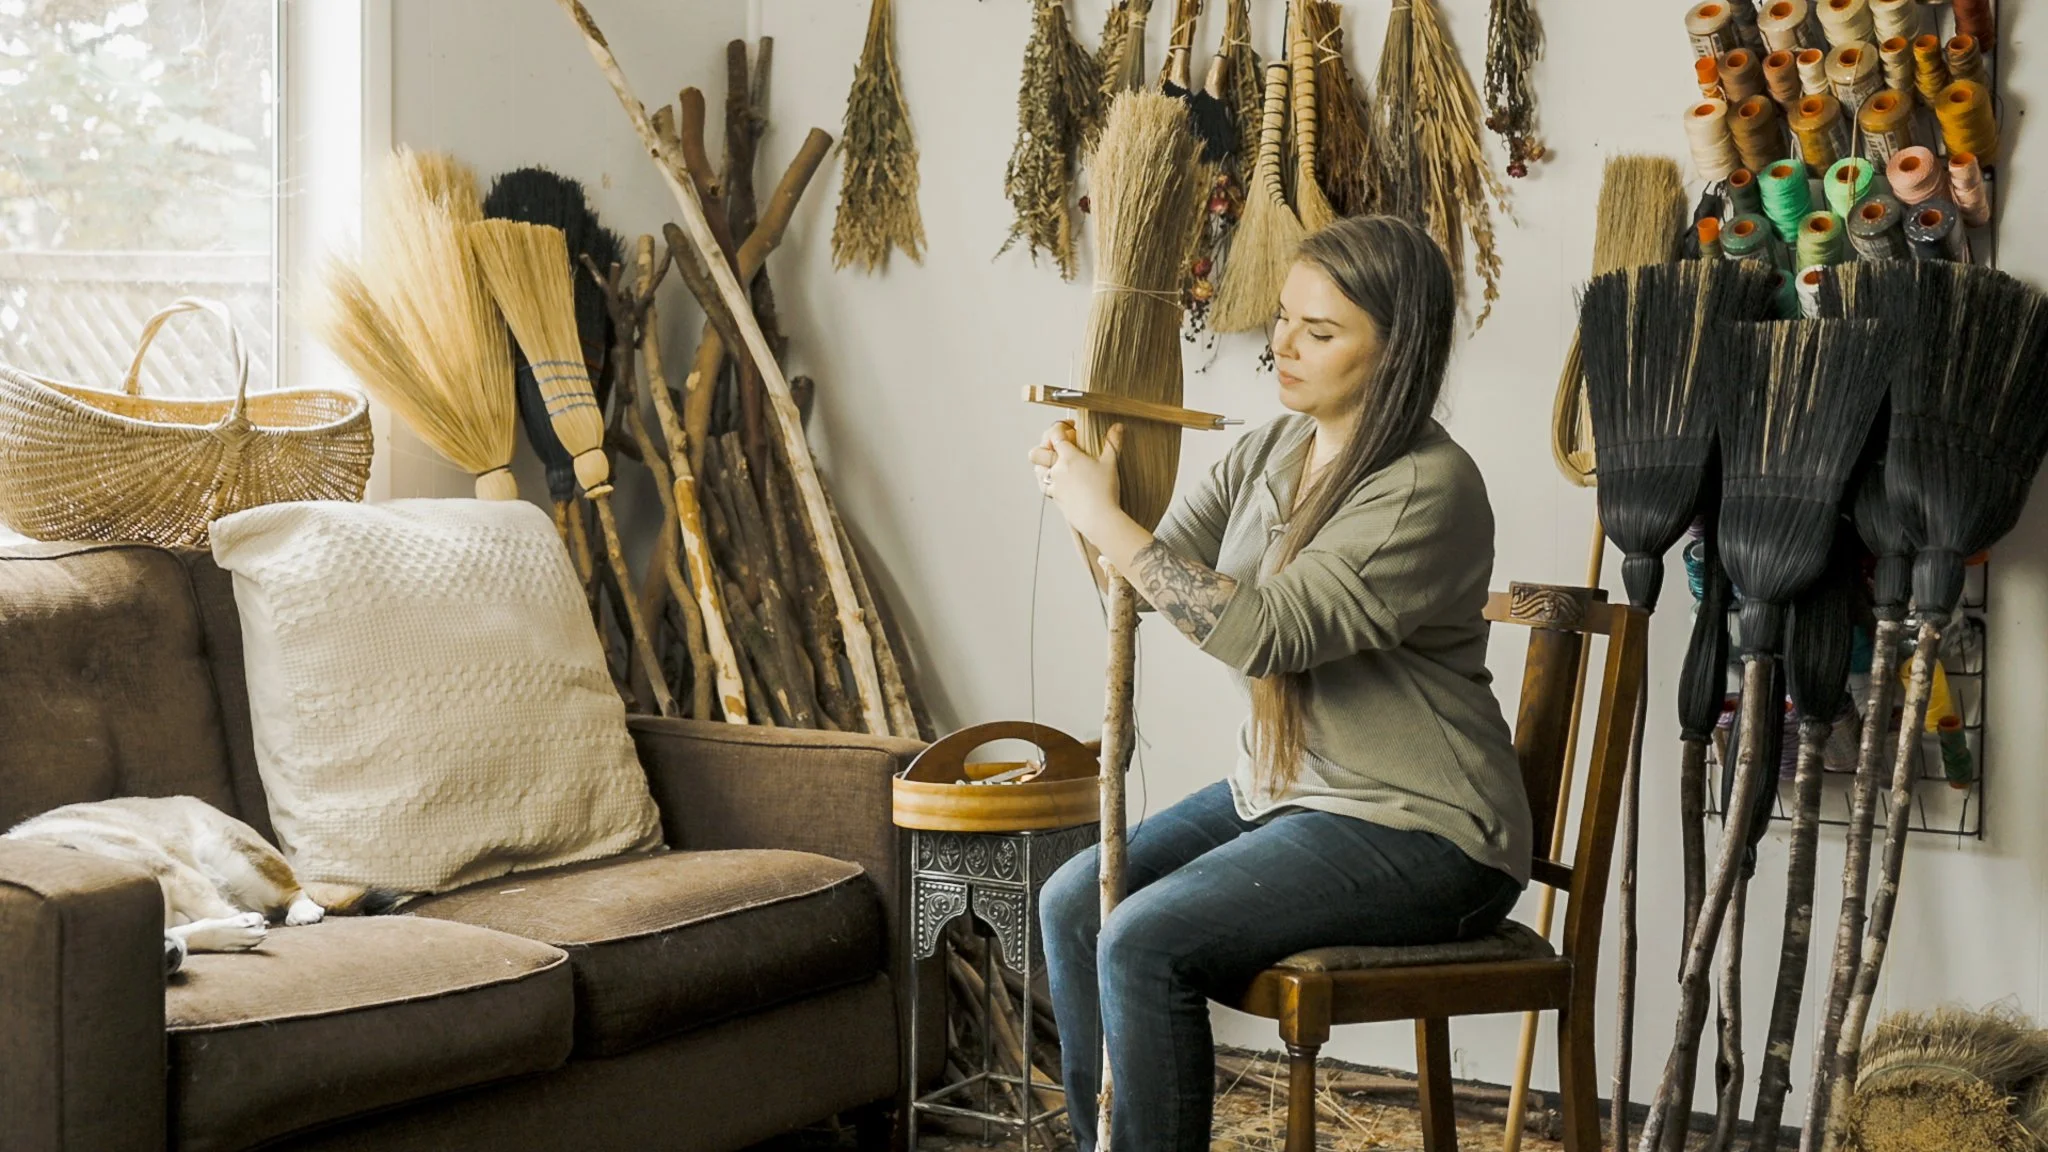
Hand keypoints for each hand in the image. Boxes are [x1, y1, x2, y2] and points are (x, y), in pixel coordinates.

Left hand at [1031, 421, 1123, 537]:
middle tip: (1058, 443)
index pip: (1055, 434)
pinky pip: (1044, 486)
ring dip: (1042, 462)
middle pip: (1037, 452)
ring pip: (1036, 469)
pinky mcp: (1056, 498)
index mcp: (1069, 457)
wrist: (1099, 519)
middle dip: (1044, 443)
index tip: (1070, 426)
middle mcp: (1057, 469)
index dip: (1060, 426)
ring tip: (1054, 460)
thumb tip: (1118, 426)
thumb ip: (1113, 442)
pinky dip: (1046, 479)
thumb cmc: (1105, 490)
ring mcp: (1054, 485)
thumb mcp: (1111, 463)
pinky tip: (1054, 479)